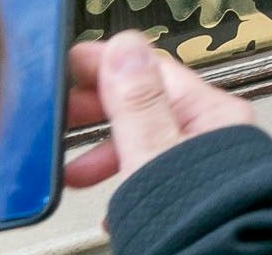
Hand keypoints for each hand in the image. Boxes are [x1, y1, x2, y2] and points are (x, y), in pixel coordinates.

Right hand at [55, 31, 258, 190]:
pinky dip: (125, 183)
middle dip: (98, 110)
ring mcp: (203, 166)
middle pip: (145, 104)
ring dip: (105, 152)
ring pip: (145, 143)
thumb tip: (125, 50)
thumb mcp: (156, 156)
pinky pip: (151, 176)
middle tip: (60, 117)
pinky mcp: (194, 195)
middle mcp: (212, 135)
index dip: (105, 62)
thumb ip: (139, 103)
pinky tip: (111, 207)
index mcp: (209, 114)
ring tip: (74, 174)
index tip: (67, 65)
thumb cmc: (204, 221)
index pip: (151, 68)